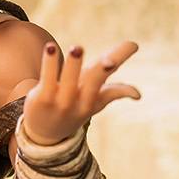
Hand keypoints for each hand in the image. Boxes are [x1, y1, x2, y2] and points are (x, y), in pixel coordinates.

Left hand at [21, 40, 140, 145]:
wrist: (44, 133)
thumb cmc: (74, 109)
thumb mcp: (94, 102)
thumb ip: (114, 92)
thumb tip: (137, 95)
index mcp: (94, 100)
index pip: (112, 85)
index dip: (122, 69)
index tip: (133, 45)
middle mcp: (80, 102)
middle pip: (94, 83)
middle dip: (102, 72)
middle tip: (109, 60)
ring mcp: (60, 101)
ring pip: (69, 82)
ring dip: (73, 65)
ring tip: (77, 48)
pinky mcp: (41, 98)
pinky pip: (47, 79)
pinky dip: (49, 63)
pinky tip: (50, 47)